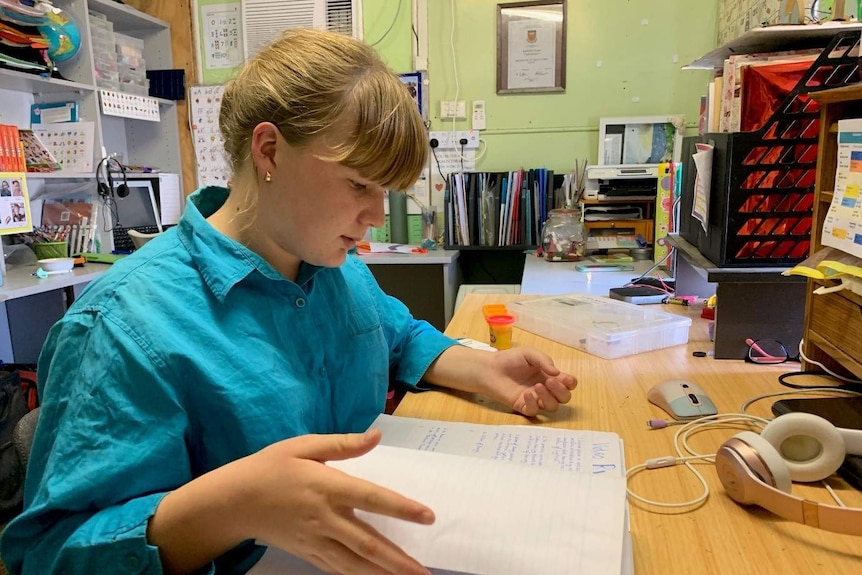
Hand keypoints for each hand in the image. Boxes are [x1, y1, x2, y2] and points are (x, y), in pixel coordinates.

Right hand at [242, 429, 433, 574]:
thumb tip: (376, 436)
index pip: (372, 498)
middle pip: (368, 544)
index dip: (402, 508)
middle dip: (399, 560)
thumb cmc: (270, 467)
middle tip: (425, 572)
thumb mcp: (303, 446)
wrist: (234, 501)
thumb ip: (343, 444)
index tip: (428, 517)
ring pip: (356, 564)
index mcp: (327, 487)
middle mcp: (325, 518)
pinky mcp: (308, 553)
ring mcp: (316, 540)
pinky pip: (338, 568)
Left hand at [478, 348, 576, 416]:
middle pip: (564, 398)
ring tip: (537, 386)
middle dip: (561, 391)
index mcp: (549, 375)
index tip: (566, 379)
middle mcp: (545, 389)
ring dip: (548, 397)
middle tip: (549, 381)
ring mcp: (535, 399)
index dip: (570, 383)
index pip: (568, 384)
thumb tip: (557, 373)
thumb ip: (544, 361)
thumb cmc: (511, 359)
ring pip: (552, 406)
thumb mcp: (529, 354)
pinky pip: (534, 411)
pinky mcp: (523, 406)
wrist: (490, 368)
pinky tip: (526, 394)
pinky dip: (533, 404)